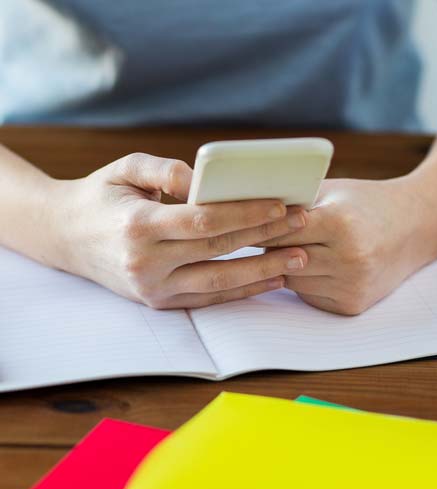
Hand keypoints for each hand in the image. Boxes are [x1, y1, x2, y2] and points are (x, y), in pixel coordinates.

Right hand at [47, 152, 307, 307]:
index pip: (203, 220)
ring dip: (264, 270)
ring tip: (300, 258)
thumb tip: (204, 181)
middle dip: (265, 236)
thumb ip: (166, 170)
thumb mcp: (125, 169)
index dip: (245, 212)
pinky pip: (209, 298)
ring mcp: (153, 288)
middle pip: (219, 249)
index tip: (281, 204)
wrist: (66, 238)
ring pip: (220, 282)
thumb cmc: (100, 196)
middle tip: (302, 224)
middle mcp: (146, 263)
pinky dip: (243, 291)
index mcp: (137, 226)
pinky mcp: (160, 302)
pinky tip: (271, 279)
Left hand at [261, 177, 433, 314]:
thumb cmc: (366, 203)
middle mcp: (348, 259)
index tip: (239, 225)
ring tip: (283, 248)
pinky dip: (301, 282)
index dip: (260, 227)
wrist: (413, 228)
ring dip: (282, 266)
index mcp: (341, 224)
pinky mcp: (351, 305)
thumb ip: (295, 201)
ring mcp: (351, 286)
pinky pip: (307, 295)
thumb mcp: (332, 191)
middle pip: (283, 258)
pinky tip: (309, 265)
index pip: (280, 231)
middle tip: (250, 238)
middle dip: (267, 247)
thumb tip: (248, 209)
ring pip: (291, 280)